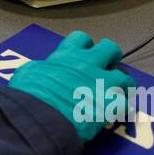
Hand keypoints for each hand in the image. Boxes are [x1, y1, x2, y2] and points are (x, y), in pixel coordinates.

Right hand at [8, 30, 136, 141]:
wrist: (41, 115)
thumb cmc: (30, 96)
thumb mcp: (27, 73)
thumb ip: (39, 68)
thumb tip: (39, 70)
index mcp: (67, 56)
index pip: (81, 39)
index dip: (86, 46)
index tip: (86, 52)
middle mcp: (88, 64)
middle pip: (110, 49)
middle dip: (112, 56)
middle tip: (110, 65)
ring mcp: (102, 83)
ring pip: (125, 77)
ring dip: (123, 84)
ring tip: (122, 92)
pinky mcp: (111, 104)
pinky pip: (126, 104)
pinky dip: (123, 109)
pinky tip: (119, 114)